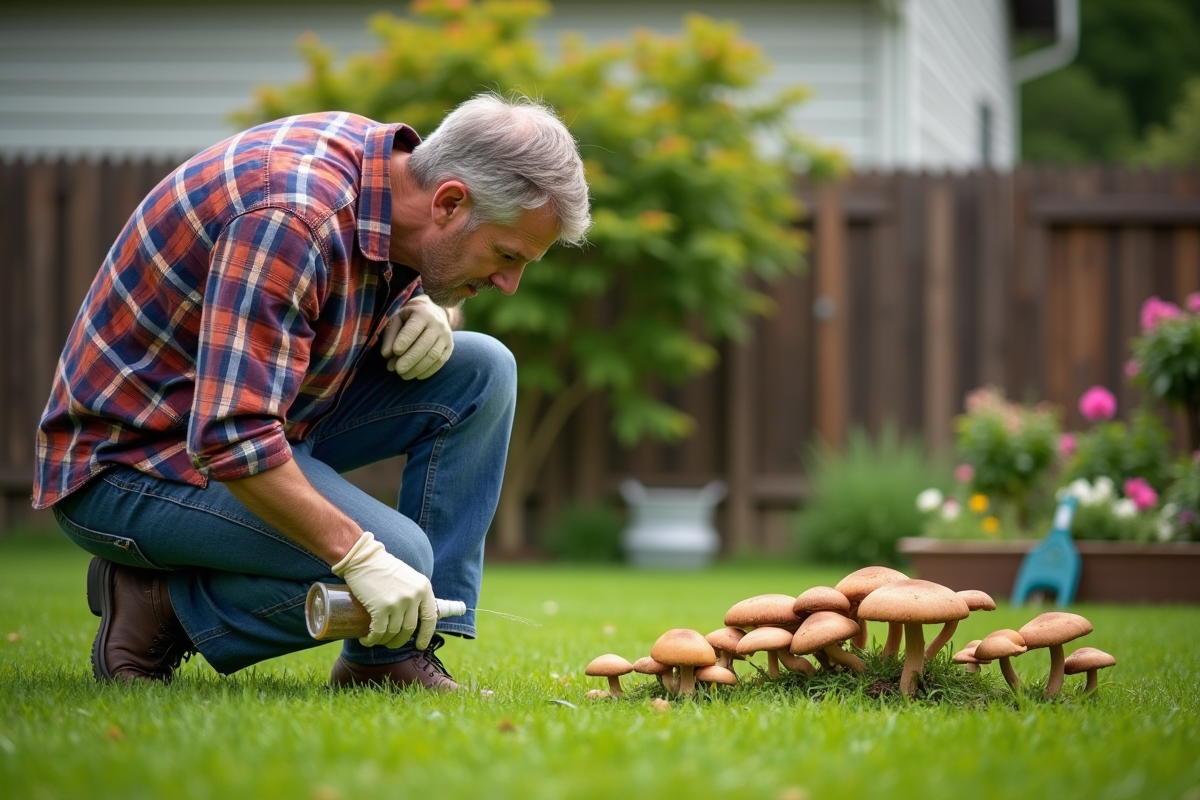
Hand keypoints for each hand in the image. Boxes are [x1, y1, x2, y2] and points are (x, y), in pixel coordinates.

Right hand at [330, 532, 437, 648]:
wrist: (363, 558)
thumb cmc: (383, 567)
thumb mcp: (408, 578)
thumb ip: (414, 594)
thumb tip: (414, 617)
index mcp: (424, 588)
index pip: (430, 617)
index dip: (425, 635)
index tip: (420, 646)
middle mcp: (414, 596)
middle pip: (409, 629)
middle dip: (399, 641)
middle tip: (390, 643)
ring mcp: (398, 602)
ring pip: (393, 633)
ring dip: (384, 641)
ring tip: (376, 640)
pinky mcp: (381, 607)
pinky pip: (378, 632)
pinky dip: (372, 640)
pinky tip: (366, 640)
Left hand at [380, 294, 453, 379]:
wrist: (433, 313)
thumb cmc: (409, 319)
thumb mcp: (397, 320)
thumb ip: (390, 336)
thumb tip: (386, 354)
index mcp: (422, 314)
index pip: (413, 329)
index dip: (404, 341)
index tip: (395, 352)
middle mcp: (437, 324)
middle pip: (424, 344)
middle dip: (410, 359)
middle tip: (398, 370)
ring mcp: (446, 336)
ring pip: (433, 355)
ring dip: (418, 368)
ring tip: (404, 375)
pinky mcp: (450, 347)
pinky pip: (440, 362)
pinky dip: (428, 371)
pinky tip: (416, 376)